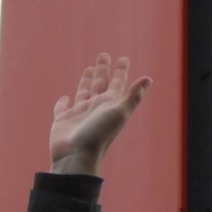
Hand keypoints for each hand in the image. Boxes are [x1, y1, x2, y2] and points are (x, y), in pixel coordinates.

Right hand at [48, 53, 151, 175]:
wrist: (77, 156)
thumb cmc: (99, 134)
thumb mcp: (119, 112)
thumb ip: (132, 96)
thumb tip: (149, 79)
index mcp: (110, 105)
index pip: (117, 84)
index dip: (121, 71)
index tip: (124, 59)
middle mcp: (96, 108)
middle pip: (101, 84)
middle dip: (103, 70)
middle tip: (104, 55)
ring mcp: (79, 114)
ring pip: (84, 93)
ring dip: (87, 81)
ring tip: (89, 69)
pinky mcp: (63, 121)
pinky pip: (63, 108)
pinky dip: (63, 102)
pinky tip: (65, 97)